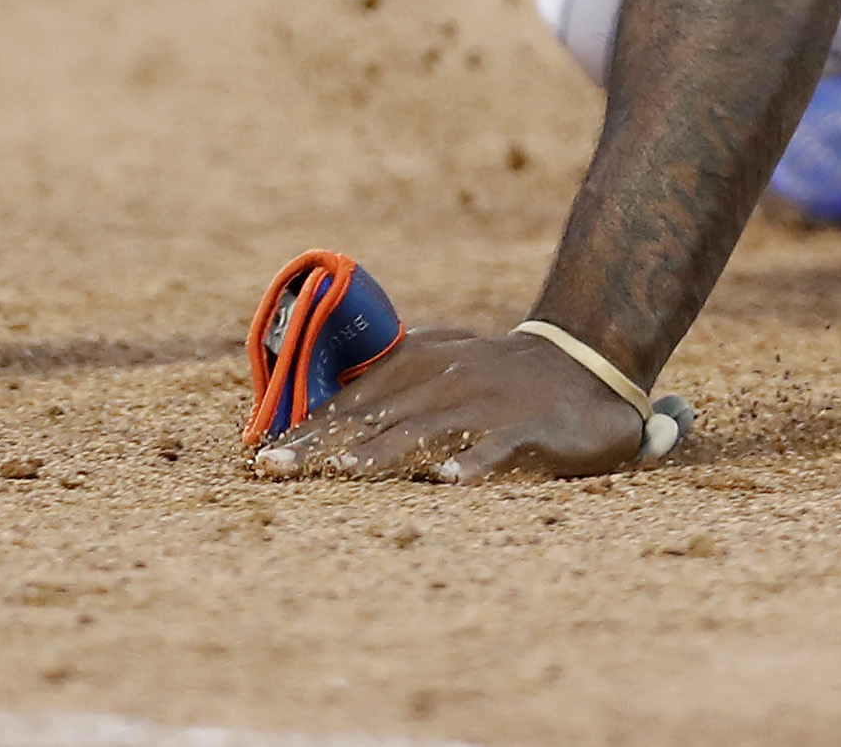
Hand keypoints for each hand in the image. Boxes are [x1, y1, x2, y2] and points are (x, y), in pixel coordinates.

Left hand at [251, 327, 648, 482]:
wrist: (580, 364)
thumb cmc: (494, 372)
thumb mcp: (437, 360)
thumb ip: (385, 379)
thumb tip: (318, 408)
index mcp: (416, 366)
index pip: (348, 400)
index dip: (304, 428)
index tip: (260, 455)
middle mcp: (442, 384)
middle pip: (372, 420)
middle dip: (319, 445)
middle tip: (273, 469)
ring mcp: (482, 408)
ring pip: (423, 434)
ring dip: (381, 454)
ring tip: (343, 471)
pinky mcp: (525, 432)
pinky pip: (495, 450)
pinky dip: (472, 463)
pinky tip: (449, 481)